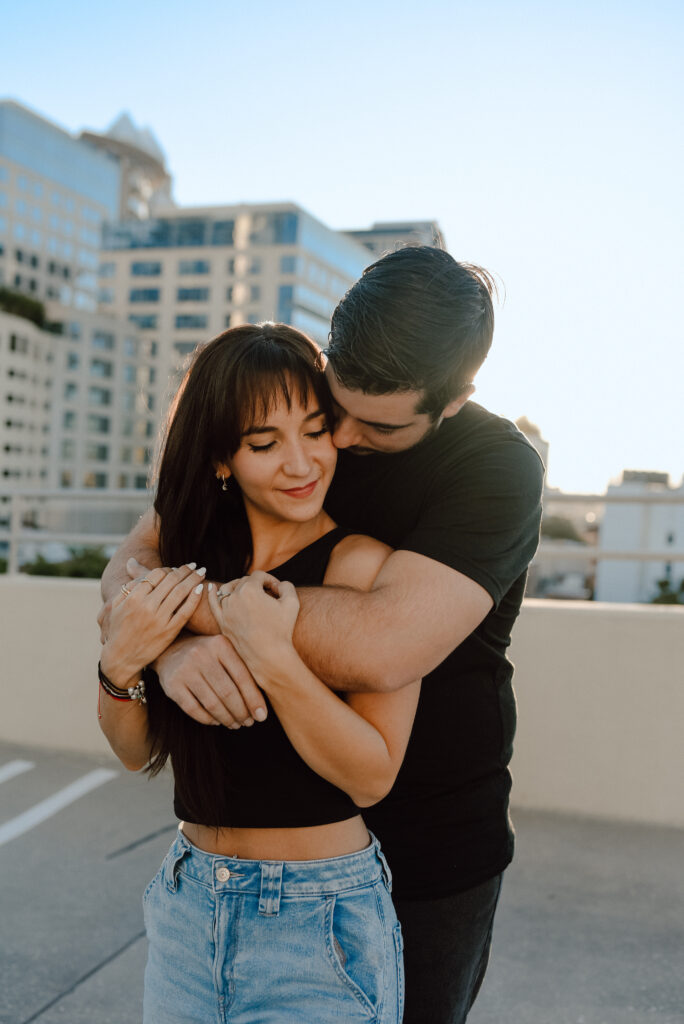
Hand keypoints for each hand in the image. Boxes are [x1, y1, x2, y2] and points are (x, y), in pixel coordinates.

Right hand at [100, 564, 204, 687]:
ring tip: (201, 572)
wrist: (121, 658)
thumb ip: (128, 584)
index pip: (156, 574)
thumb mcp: (116, 606)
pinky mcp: (169, 631)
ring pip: (180, 592)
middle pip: (171, 580)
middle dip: (185, 570)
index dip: (169, 568)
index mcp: (133, 597)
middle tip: (194, 565)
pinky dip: (195, 597)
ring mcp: (159, 619)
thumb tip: (132, 562)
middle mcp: (147, 606)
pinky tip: (201, 588)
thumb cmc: (118, 630)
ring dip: (193, 578)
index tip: (177, 567)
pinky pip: (185, 611)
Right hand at [153, 633, 266, 727]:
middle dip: (241, 712)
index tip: (261, 716)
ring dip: (227, 718)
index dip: (253, 700)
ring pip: (212, 704)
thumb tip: (260, 707)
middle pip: (227, 693)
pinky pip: (193, 709)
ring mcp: (185, 670)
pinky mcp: (172, 686)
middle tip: (248, 722)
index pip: (242, 677)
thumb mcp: (225, 652)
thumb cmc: (208, 654)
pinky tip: (216, 721)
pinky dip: (208, 719)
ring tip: (235, 724)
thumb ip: (241, 670)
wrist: (170, 648)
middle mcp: (201, 655)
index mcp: (220, 645)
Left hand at [207, 571, 299, 678]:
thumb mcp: (292, 602)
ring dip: (240, 588)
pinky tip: (211, 588)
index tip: (278, 592)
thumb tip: (278, 584)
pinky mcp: (222, 623)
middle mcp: (234, 597)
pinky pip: (213, 604)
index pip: (259, 576)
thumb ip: (286, 585)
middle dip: (257, 585)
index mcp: (249, 589)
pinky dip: (212, 594)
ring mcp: (226, 610)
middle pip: (244, 581)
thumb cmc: (282, 629)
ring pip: (229, 590)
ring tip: (250, 593)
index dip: (271, 580)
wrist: (269, 656)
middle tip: (269, 597)